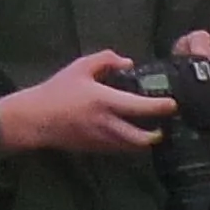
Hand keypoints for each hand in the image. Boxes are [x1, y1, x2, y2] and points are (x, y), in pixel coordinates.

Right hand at [0, 51, 174, 158]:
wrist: (36, 119)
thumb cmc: (57, 90)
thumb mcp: (80, 67)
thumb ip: (105, 60)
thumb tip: (128, 63)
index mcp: (105, 101)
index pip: (140, 107)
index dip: (160, 107)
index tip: (173, 104)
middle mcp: (107, 124)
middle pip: (142, 138)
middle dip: (157, 135)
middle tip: (163, 126)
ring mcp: (102, 141)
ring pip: (132, 147)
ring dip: (143, 141)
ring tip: (149, 131)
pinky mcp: (95, 149)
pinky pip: (119, 149)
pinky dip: (128, 144)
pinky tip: (127, 134)